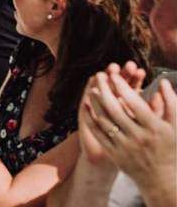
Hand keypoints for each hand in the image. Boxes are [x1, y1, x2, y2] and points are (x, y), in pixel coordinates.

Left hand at [85, 72, 176, 195]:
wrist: (162, 180)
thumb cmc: (170, 148)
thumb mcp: (176, 126)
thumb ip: (171, 102)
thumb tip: (163, 81)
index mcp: (155, 129)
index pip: (135, 104)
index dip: (123, 87)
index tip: (114, 75)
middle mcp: (139, 137)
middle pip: (115, 110)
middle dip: (105, 90)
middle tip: (100, 76)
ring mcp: (125, 147)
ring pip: (105, 121)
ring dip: (96, 102)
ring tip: (93, 89)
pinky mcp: (115, 154)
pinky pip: (99, 134)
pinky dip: (91, 119)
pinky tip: (87, 107)